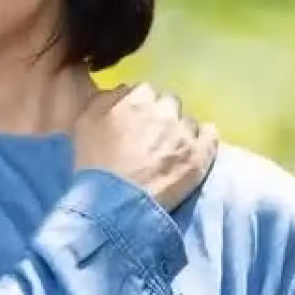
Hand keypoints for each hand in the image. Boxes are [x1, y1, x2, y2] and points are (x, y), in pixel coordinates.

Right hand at [71, 83, 218, 210]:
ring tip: (169, 151)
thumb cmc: (94, 164)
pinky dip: (203, 139)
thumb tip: (120, 91)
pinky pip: (210, 134)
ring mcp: (184, 133)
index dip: (139, 106)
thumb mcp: (84, 123)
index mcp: (136, 100)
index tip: (134, 121)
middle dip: (161, 116)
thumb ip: (103, 99)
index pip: (144, 91)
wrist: (114, 203)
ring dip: (179, 131)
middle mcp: (164, 111)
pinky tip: (193, 150)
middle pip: (168, 103)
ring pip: (187, 120)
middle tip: (150, 137)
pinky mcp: (200, 155)